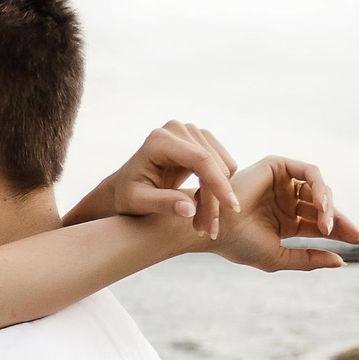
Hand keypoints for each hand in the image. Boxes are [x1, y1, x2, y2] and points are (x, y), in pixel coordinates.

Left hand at [66, 122, 241, 239]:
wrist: (126, 186)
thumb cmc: (128, 196)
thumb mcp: (139, 203)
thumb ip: (163, 204)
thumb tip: (189, 210)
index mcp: (159, 141)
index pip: (200, 159)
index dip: (218, 183)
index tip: (233, 208)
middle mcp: (177, 129)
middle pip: (214, 165)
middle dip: (215, 200)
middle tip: (207, 230)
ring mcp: (191, 132)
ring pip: (223, 166)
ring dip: (217, 197)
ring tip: (199, 221)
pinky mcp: (201, 139)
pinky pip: (223, 165)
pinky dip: (217, 188)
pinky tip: (199, 203)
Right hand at [210, 157, 358, 271]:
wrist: (215, 227)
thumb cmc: (240, 245)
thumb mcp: (280, 258)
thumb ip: (309, 259)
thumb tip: (341, 261)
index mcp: (285, 221)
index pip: (320, 224)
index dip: (341, 231)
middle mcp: (286, 200)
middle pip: (323, 207)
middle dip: (341, 220)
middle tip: (356, 235)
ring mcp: (282, 183)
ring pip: (319, 190)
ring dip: (329, 207)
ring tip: (329, 225)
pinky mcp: (277, 166)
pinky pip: (309, 172)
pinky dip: (319, 186)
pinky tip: (322, 206)